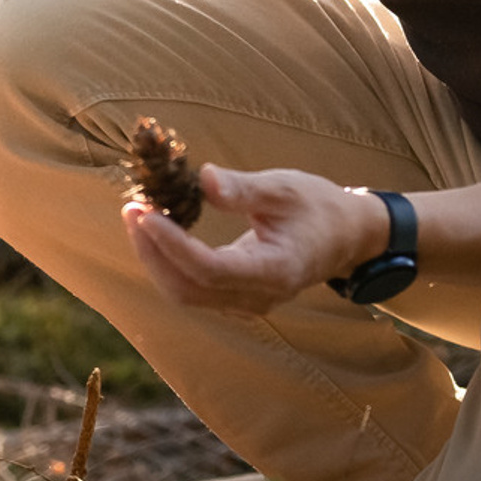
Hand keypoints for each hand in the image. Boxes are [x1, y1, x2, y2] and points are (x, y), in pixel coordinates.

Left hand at [122, 165, 394, 315]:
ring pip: (187, 294)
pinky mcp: (238, 297)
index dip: (171, 244)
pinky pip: (194, 289)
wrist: (348, 236)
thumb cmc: (318, 206)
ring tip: (137, 215)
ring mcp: (249, 303)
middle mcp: (260, 296)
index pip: (209, 269)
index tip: (144, 212)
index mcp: (276, 271)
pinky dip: (169, 262)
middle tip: (132, 208)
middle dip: (152, 251)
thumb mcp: (284, 187)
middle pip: (189, 289)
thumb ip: (242, 188)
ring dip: (156, 258)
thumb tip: (201, 177)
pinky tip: (157, 230)